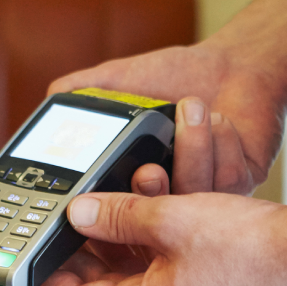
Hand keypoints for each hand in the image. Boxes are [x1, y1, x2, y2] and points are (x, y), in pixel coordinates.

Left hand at [37, 190, 286, 285]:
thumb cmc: (250, 248)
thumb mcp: (172, 219)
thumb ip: (118, 216)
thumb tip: (78, 213)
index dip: (50, 278)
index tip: (34, 253)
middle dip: (81, 252)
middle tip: (62, 221)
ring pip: (132, 272)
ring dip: (116, 238)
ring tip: (101, 203)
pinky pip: (160, 265)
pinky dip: (146, 238)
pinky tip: (146, 206)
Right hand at [49, 41, 286, 194]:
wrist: (232, 64)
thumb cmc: (175, 75)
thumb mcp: (117, 79)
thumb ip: (79, 90)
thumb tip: (48, 103)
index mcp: (132, 181)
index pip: (111, 215)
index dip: (104, 216)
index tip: (97, 202)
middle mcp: (167, 196)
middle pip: (151, 222)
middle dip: (150, 195)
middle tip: (149, 169)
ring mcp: (204, 197)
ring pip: (191, 198)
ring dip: (192, 153)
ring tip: (190, 110)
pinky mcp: (238, 184)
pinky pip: (228, 181)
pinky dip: (221, 145)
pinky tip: (219, 119)